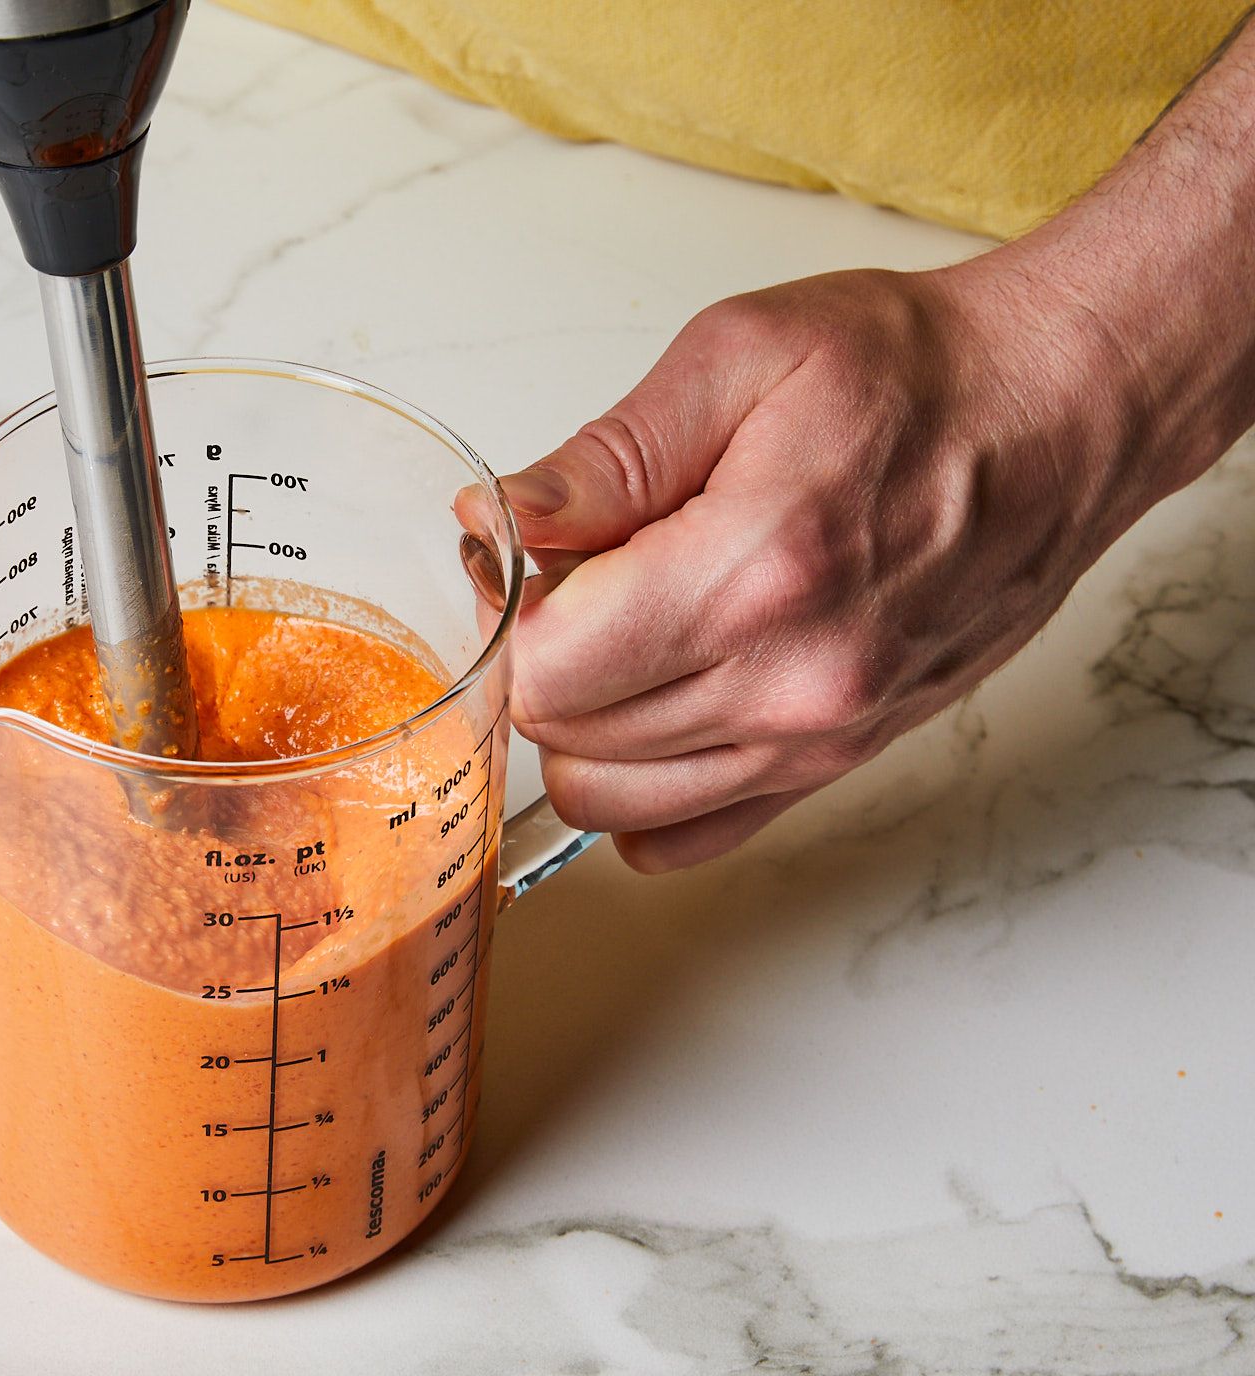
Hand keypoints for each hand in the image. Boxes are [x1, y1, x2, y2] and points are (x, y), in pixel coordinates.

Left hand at [494, 259, 1166, 871]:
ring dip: (585, 729)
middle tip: (579, 585)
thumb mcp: (741, 356)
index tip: (532, 563)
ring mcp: (819, 738)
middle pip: (567, 742)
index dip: (512, 614)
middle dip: (543, 663)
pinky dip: (642, 792)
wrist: (1060, 414)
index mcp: (752, 572)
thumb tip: (498, 519)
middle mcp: (789, 681)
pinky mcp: (839, 761)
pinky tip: (657, 708)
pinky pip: (686, 836)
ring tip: (626, 636)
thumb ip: (605, 456)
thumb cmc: (921, 376)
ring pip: (610, 803)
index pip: (547, 670)